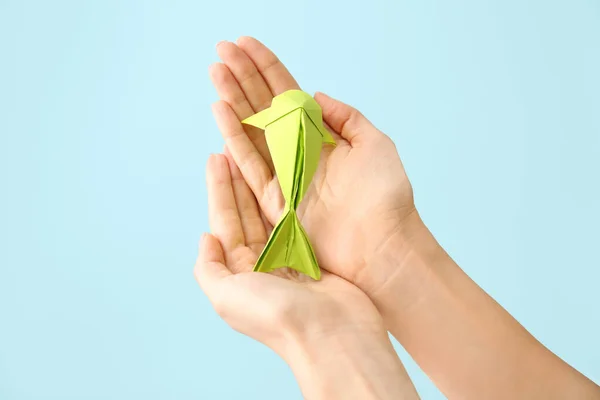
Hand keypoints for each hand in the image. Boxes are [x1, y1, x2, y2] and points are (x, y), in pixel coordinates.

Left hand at [195, 153, 418, 398]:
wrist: (333, 333)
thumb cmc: (277, 317)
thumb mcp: (226, 297)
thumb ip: (209, 268)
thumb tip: (206, 238)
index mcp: (240, 273)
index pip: (225, 223)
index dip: (219, 191)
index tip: (215, 160)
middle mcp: (262, 263)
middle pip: (246, 213)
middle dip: (237, 181)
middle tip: (232, 147)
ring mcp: (289, 256)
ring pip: (270, 211)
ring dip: (260, 184)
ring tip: (254, 154)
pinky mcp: (314, 252)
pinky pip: (296, 217)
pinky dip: (289, 196)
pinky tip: (285, 175)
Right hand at [209, 37, 423, 293]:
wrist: (382, 244)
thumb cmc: (385, 197)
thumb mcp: (374, 143)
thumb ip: (345, 117)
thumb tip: (316, 94)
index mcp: (322, 136)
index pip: (287, 94)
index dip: (266, 68)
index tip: (245, 44)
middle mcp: (300, 152)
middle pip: (265, 107)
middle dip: (243, 77)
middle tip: (222, 50)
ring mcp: (286, 175)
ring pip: (252, 130)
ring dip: (233, 100)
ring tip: (215, 72)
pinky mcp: (276, 200)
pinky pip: (250, 163)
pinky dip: (234, 136)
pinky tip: (221, 111)